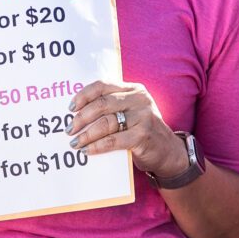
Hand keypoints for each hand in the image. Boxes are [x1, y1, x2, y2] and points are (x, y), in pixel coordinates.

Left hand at [68, 80, 187, 183]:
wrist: (168, 152)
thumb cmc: (142, 131)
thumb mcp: (131, 113)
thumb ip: (112, 108)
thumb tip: (77, 113)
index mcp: (133, 89)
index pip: (102, 85)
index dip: (83, 96)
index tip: (70, 108)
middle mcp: (139, 99)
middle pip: (102, 104)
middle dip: (81, 118)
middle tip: (69, 129)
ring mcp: (143, 117)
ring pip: (106, 123)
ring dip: (86, 134)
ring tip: (75, 143)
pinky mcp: (143, 135)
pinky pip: (113, 140)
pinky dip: (97, 146)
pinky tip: (87, 151)